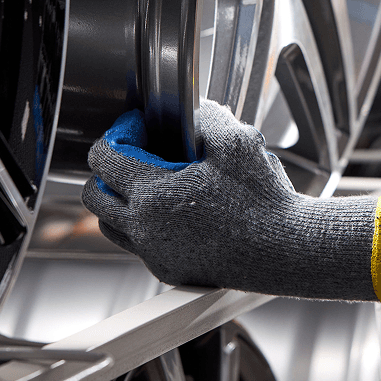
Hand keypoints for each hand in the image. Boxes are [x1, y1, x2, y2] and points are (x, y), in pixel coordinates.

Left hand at [82, 100, 380, 299]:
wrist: (286, 249)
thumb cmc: (263, 200)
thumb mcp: (238, 142)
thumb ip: (207, 118)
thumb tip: (194, 110)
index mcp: (153, 195)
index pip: (104, 160)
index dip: (118, 135)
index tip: (139, 128)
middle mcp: (146, 229)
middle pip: (95, 196)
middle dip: (108, 170)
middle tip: (138, 154)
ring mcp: (156, 253)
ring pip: (111, 225)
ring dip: (121, 200)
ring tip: (154, 182)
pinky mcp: (169, 270)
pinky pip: (139, 245)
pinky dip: (144, 224)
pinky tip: (176, 208)